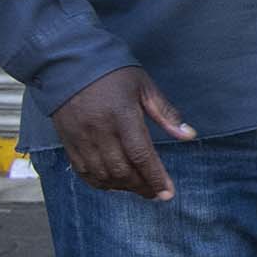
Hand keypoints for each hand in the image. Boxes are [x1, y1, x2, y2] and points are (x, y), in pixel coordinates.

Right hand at [50, 65, 192, 199]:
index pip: (141, 155)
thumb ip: (166, 113)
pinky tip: (113, 184)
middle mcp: (100, 131)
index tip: (167, 193)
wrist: (68, 63)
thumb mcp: (144, 87)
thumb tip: (189, 135)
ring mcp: (81, 138)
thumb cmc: (113, 72)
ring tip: (139, 189)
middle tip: (156, 193)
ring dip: (122, 187)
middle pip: (122, 170)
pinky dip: (99, 182)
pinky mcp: (67, 141)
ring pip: (103, 174)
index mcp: (122, 116)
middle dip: (142, 186)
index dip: (155, 177)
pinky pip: (82, 170)